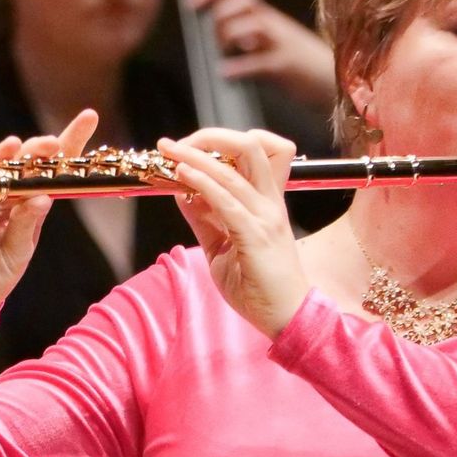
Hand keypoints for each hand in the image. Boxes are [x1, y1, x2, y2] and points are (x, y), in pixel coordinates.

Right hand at [0, 109, 99, 322]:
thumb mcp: (14, 257)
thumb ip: (25, 228)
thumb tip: (43, 198)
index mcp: (26, 208)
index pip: (51, 172)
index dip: (69, 146)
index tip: (89, 117)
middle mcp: (4, 198)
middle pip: (23, 164)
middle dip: (38, 150)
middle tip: (52, 142)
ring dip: (6, 157)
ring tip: (22, 146)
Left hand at [158, 128, 309, 338]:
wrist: (287, 320)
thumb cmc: (259, 288)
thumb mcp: (222, 248)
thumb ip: (205, 219)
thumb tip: (182, 192)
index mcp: (267, 202)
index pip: (258, 152)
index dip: (223, 142)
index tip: (190, 149)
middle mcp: (270, 203)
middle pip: (251, 145)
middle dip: (210, 136)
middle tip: (177, 144)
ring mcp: (266, 217)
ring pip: (235, 168)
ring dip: (197, 155)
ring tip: (169, 151)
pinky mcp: (256, 236)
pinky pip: (227, 200)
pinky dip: (202, 182)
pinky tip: (181, 176)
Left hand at [187, 0, 336, 112]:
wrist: (340, 82)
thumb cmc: (306, 67)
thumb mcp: (278, 44)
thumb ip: (253, 38)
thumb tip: (223, 40)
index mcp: (269, 18)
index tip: (190, 4)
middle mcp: (273, 25)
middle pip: (239, 3)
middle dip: (219, 18)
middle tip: (219, 43)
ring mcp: (281, 44)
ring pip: (248, 25)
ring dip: (228, 36)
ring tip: (226, 54)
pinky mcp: (287, 67)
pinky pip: (258, 63)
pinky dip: (238, 67)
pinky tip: (226, 74)